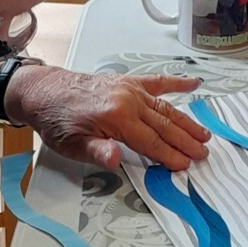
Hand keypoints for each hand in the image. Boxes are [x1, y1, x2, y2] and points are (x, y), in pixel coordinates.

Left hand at [8, 68, 210, 170]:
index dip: (169, 156)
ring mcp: (129, 88)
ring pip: (165, 107)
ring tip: (203, 133)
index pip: (151, 142)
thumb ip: (97, 152)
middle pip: (164, 125)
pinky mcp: (127, 81)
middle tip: (203, 153)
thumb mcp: (72, 145)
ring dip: (186, 121)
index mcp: (117, 118)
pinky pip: (157, 81)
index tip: (185, 165)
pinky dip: (176, 83)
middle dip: (185, 141)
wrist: (44, 91)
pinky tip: (192, 84)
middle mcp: (128, 100)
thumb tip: (116, 160)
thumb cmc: (57, 120)